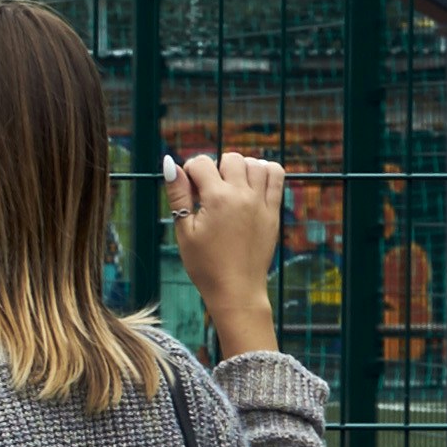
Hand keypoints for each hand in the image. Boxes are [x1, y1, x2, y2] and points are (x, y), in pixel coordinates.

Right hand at [169, 148, 287, 353]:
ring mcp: (261, 202)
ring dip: (240, 168)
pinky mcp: (274, 210)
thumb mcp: (184, 230)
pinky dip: (265, 171)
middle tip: (208, 192)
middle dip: (215, 168)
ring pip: (255, 163)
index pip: (201, 163)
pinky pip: (276, 175)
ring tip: (230, 187)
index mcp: (217, 199)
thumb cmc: (205, 264)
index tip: (188, 190)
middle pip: (230, 159)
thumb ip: (178, 194)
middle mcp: (242, 195)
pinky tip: (252, 183)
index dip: (189, 171)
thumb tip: (169, 164)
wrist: (236, 288)